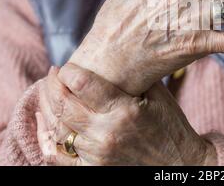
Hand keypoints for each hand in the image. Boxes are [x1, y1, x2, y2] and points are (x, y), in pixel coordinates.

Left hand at [37, 64, 216, 165]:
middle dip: (52, 85)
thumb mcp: (158, 95)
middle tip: (53, 74)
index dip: (67, 72)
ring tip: (48, 92)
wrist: (178, 164)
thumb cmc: (171, 126)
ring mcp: (97, 154)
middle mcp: (106, 133)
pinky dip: (46, 136)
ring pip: (57, 127)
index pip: (81, 84)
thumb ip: (135, 76)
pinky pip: (59, 154)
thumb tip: (113, 56)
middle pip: (63, 104)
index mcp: (124, 110)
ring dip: (47, 106)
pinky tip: (44, 120)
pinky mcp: (94, 168)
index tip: (66, 66)